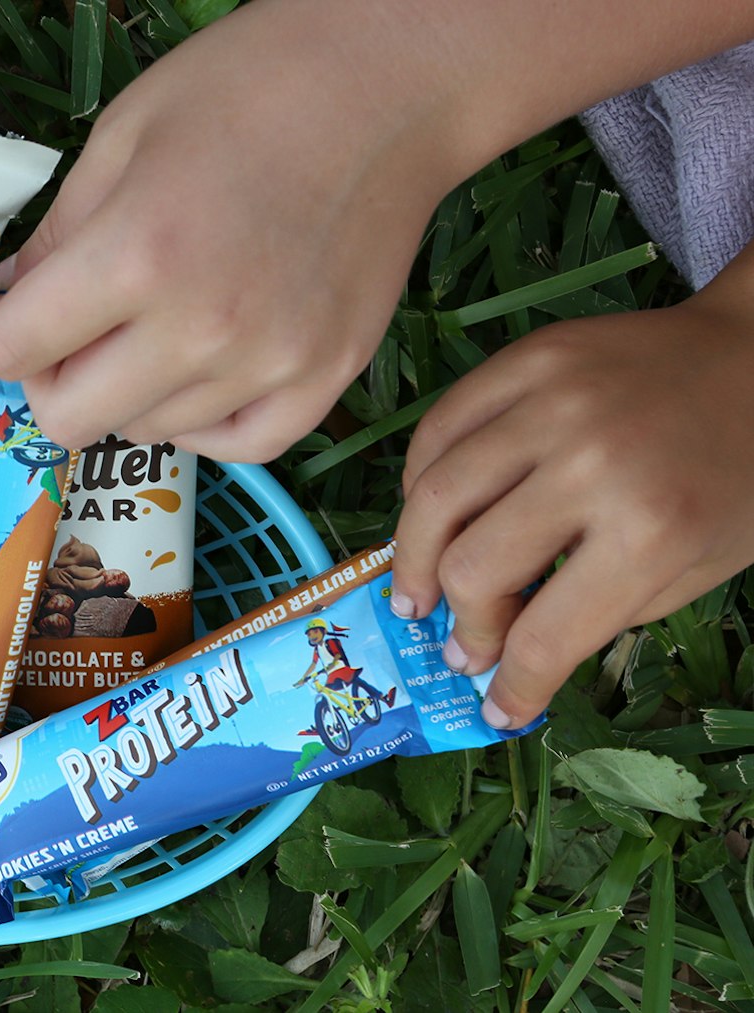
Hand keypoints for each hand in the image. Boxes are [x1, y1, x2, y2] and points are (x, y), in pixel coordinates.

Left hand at [0, 1, 753, 461]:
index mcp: (137, 257)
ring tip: (142, 323)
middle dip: (39, 370)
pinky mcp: (328, 378)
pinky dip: (197, 422)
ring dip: (121, 391)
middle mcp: (202, 330)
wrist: (390, 82)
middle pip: (69, 416)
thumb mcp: (119, 138)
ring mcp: (273, 364)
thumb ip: (54, 236)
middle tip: (53, 322)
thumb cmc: (248, 86)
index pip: (14, 349)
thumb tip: (2, 302)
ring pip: (147, 432)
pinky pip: (235, 446)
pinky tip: (193, 369)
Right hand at [391, 245, 753, 729]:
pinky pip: (437, 429)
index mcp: (652, 532)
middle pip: (473, 569)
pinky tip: (429, 514)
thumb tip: (515, 651)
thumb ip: (606, 610)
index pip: (544, 636)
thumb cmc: (738, 478)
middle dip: (463, 626)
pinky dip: (417, 482)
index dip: (512, 685)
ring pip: (433, 498)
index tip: (496, 708)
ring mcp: (551, 403)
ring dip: (413, 560)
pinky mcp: (525, 359)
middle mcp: (591, 465)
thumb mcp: (699, 568)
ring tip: (417, 591)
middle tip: (464, 645)